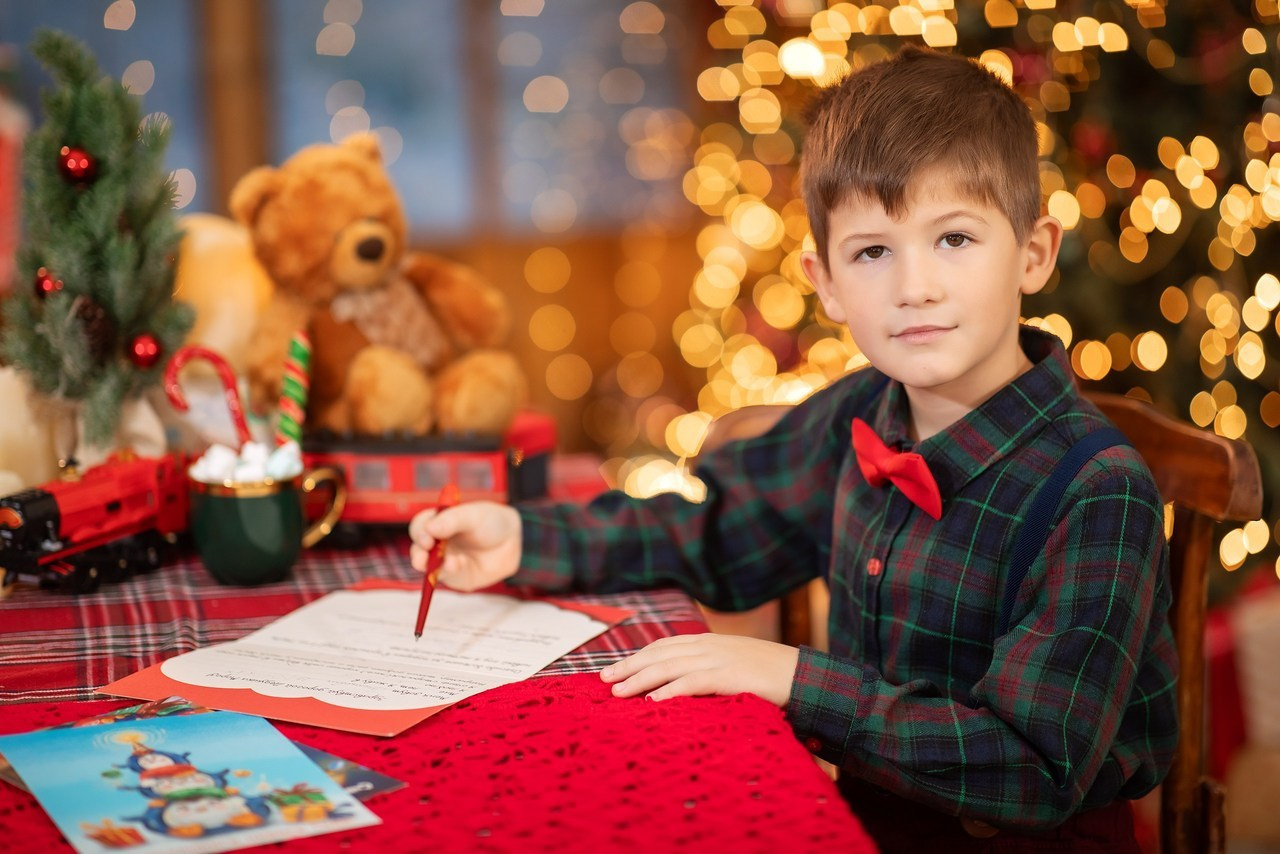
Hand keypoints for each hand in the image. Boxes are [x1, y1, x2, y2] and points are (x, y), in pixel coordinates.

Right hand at [408, 500, 521, 590]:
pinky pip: (447, 578)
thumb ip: (452, 520)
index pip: (420, 527)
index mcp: (437, 523)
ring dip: (435, 567)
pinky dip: (450, 572)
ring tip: (451, 562)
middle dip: (418, 555)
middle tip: (423, 558)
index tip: (427, 538)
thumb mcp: (472, 515)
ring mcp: (445, 561)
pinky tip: (458, 565)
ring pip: (429, 568)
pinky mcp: (457, 577)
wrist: (512, 540)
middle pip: (418, 550)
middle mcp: (437, 543)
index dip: (419, 532)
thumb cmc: (490, 521)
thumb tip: (430, 528)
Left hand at [599, 633, 799, 706]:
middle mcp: (709, 646)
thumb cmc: (769, 676)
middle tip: (603, 681)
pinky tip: (652, 702)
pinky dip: (670, 691)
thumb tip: (680, 685)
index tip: (615, 669)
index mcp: (709, 642)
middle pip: (659, 654)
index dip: (637, 657)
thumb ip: (709, 671)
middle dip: (629, 667)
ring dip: (640, 680)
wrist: (803, 676)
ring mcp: (718, 659)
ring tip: (618, 693)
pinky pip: (692, 683)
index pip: (664, 646)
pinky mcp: (728, 676)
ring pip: (669, 667)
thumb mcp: (734, 666)